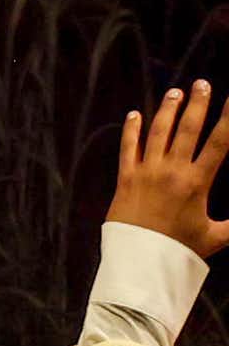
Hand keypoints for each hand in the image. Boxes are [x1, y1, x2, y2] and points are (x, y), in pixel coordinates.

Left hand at [109, 82, 228, 260]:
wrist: (139, 260)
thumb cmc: (178, 250)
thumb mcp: (215, 236)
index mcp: (197, 182)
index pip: (219, 142)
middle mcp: (172, 171)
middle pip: (187, 129)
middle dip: (197, 104)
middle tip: (202, 84)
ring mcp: (146, 172)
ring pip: (157, 133)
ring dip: (167, 110)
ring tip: (176, 92)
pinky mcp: (125, 179)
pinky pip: (127, 148)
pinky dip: (131, 130)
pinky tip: (134, 115)